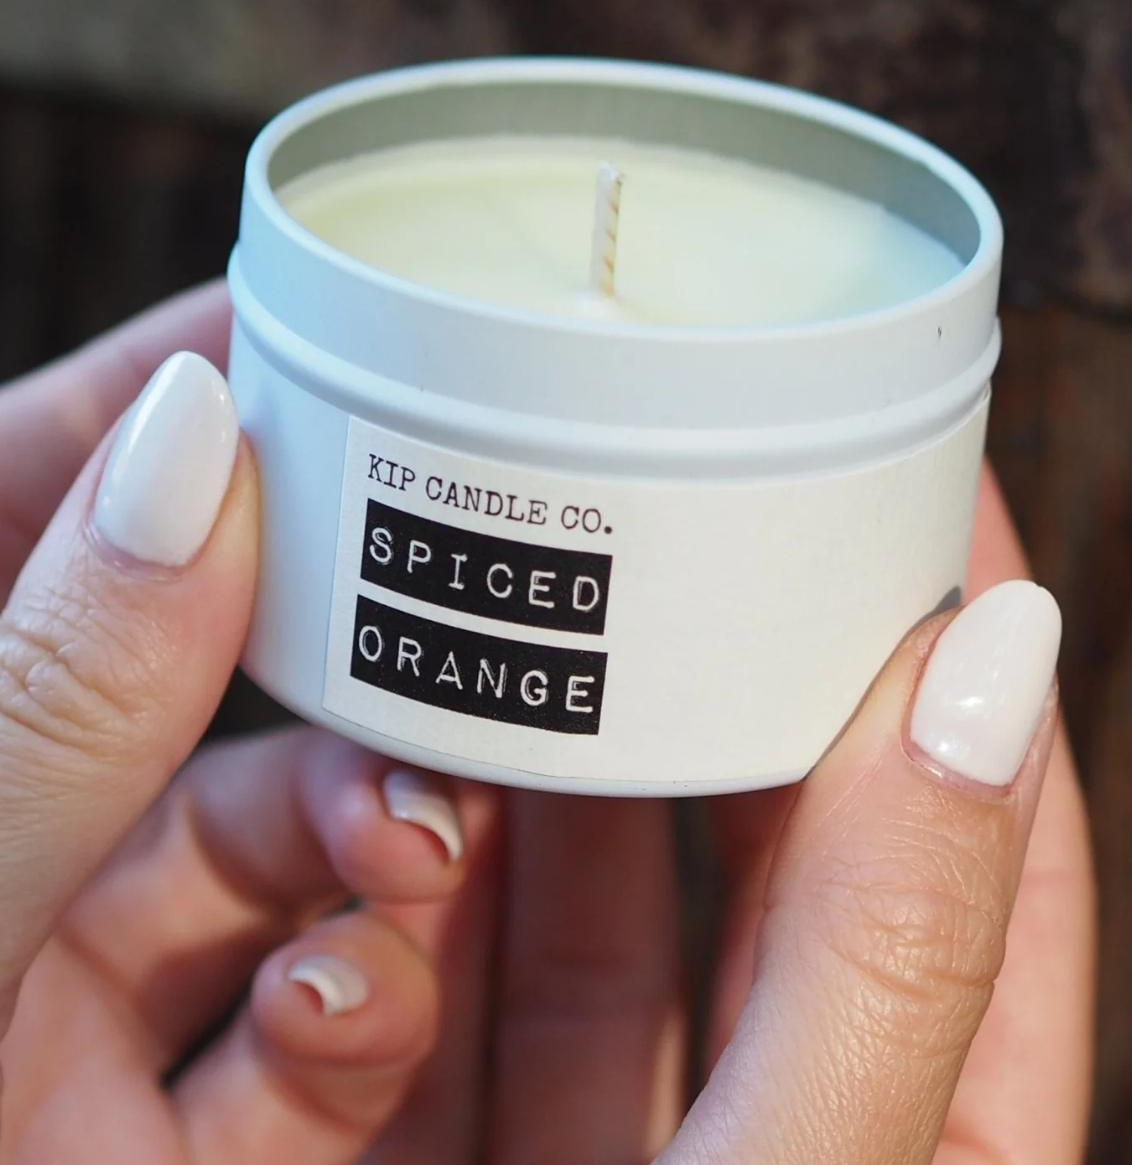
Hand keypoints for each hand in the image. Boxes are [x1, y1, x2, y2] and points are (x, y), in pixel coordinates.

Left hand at [0, 284, 497, 1162]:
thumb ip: (50, 687)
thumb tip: (194, 439)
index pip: (47, 481)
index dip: (184, 387)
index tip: (323, 321)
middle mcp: (10, 828)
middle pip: (203, 669)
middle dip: (337, 639)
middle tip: (453, 592)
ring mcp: (73, 991)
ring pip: (274, 851)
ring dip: (370, 832)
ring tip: (423, 831)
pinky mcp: (154, 1128)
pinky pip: (294, 1031)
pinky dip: (353, 992)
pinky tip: (362, 980)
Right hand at [355, 469, 1093, 1163]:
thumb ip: (889, 949)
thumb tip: (999, 664)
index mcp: (936, 1132)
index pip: (995, 849)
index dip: (968, 667)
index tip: (922, 500)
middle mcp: (793, 1116)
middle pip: (789, 844)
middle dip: (734, 684)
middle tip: (686, 532)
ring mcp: (637, 1130)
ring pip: (613, 895)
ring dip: (560, 763)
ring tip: (522, 635)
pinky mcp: (477, 1140)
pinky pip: (468, 968)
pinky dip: (435, 872)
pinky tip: (402, 783)